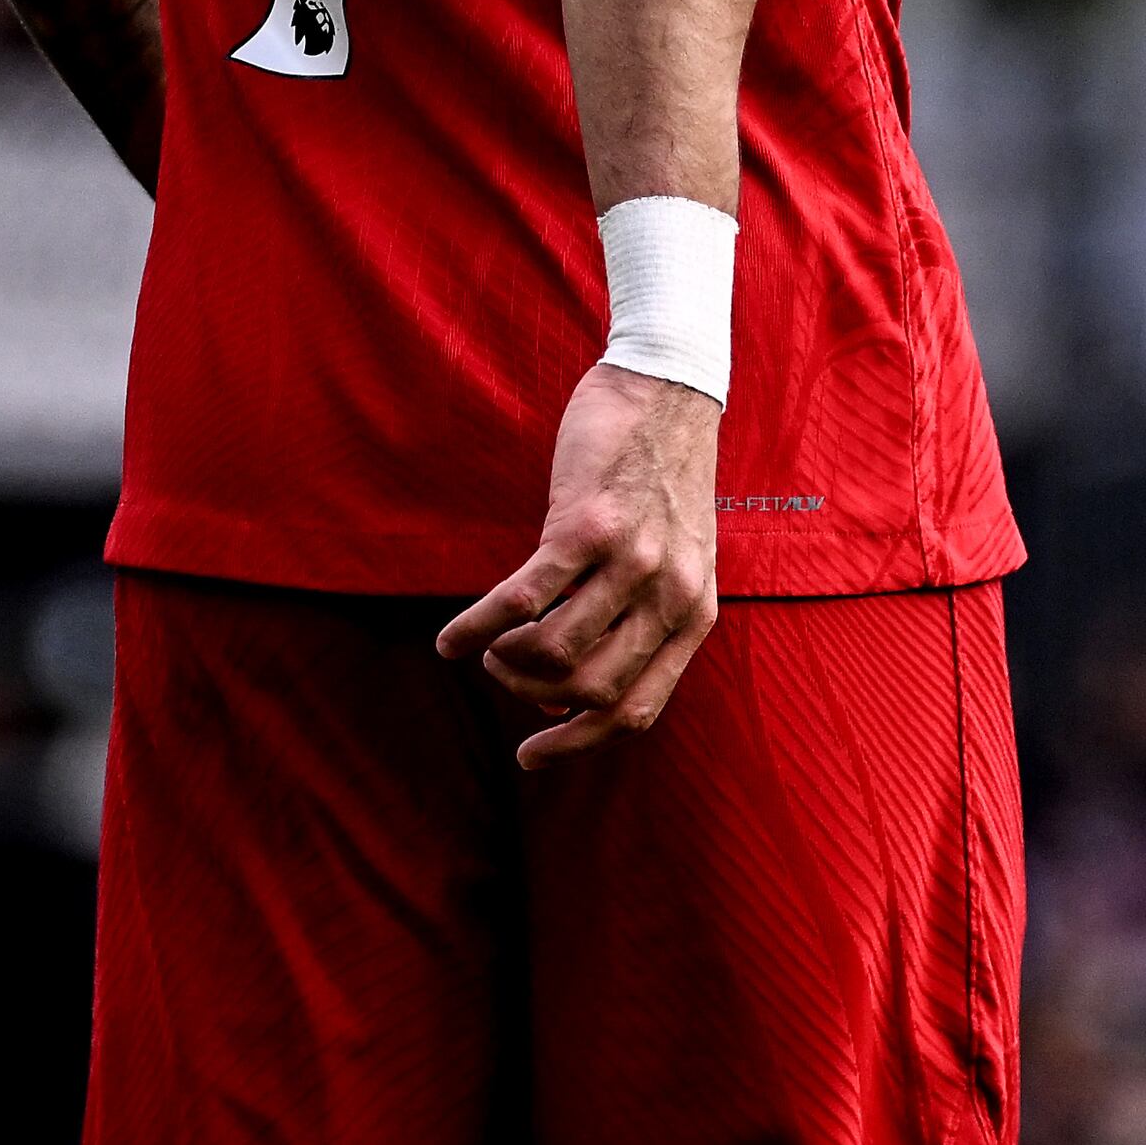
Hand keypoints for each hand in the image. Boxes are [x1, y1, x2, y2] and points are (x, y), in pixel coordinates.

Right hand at [434, 360, 722, 766]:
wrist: (666, 390)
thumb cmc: (659, 477)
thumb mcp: (675, 559)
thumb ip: (640, 620)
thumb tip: (566, 692)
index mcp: (694, 616)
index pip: (635, 711)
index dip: (576, 742)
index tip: (530, 755)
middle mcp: (669, 598)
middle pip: (586, 690)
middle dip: (529, 695)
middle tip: (500, 673)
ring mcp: (631, 563)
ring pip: (551, 653)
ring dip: (504, 662)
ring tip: (485, 648)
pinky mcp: (585, 526)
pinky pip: (520, 601)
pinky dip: (477, 628)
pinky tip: (451, 640)